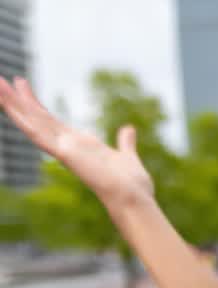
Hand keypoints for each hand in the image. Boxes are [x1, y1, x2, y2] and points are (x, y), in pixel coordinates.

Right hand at [0, 76, 153, 205]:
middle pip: (37, 118)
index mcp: (79, 144)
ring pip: (32, 122)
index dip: (35, 104)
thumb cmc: (132, 184)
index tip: (23, 85)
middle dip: (18, 99)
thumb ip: (125, 142)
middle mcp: (67, 145)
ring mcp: (64, 149)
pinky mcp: (64, 153)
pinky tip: (7, 104)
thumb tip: (128, 129)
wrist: (133, 199)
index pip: (51, 120)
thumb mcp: (127, 156)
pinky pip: (37, 134)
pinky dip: (22, 118)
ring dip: (13, 104)